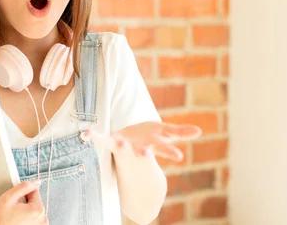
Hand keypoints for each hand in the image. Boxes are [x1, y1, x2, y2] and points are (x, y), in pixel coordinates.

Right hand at [0, 180, 47, 224]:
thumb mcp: (8, 198)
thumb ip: (23, 187)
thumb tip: (36, 182)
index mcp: (38, 210)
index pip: (34, 191)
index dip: (22, 193)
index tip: (14, 201)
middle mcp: (42, 220)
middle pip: (35, 201)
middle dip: (24, 202)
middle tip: (12, 209)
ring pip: (34, 210)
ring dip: (26, 210)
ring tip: (13, 216)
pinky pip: (34, 219)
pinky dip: (27, 218)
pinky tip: (16, 221)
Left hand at [83, 121, 201, 161]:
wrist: (133, 154)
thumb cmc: (151, 140)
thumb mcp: (165, 135)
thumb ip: (181, 132)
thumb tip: (200, 131)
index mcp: (154, 146)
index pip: (164, 149)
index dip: (170, 152)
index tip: (178, 156)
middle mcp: (139, 149)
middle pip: (143, 152)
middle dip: (144, 153)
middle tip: (146, 154)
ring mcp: (126, 147)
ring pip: (123, 147)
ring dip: (120, 146)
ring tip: (120, 144)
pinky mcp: (114, 143)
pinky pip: (103, 140)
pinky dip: (95, 137)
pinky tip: (86, 134)